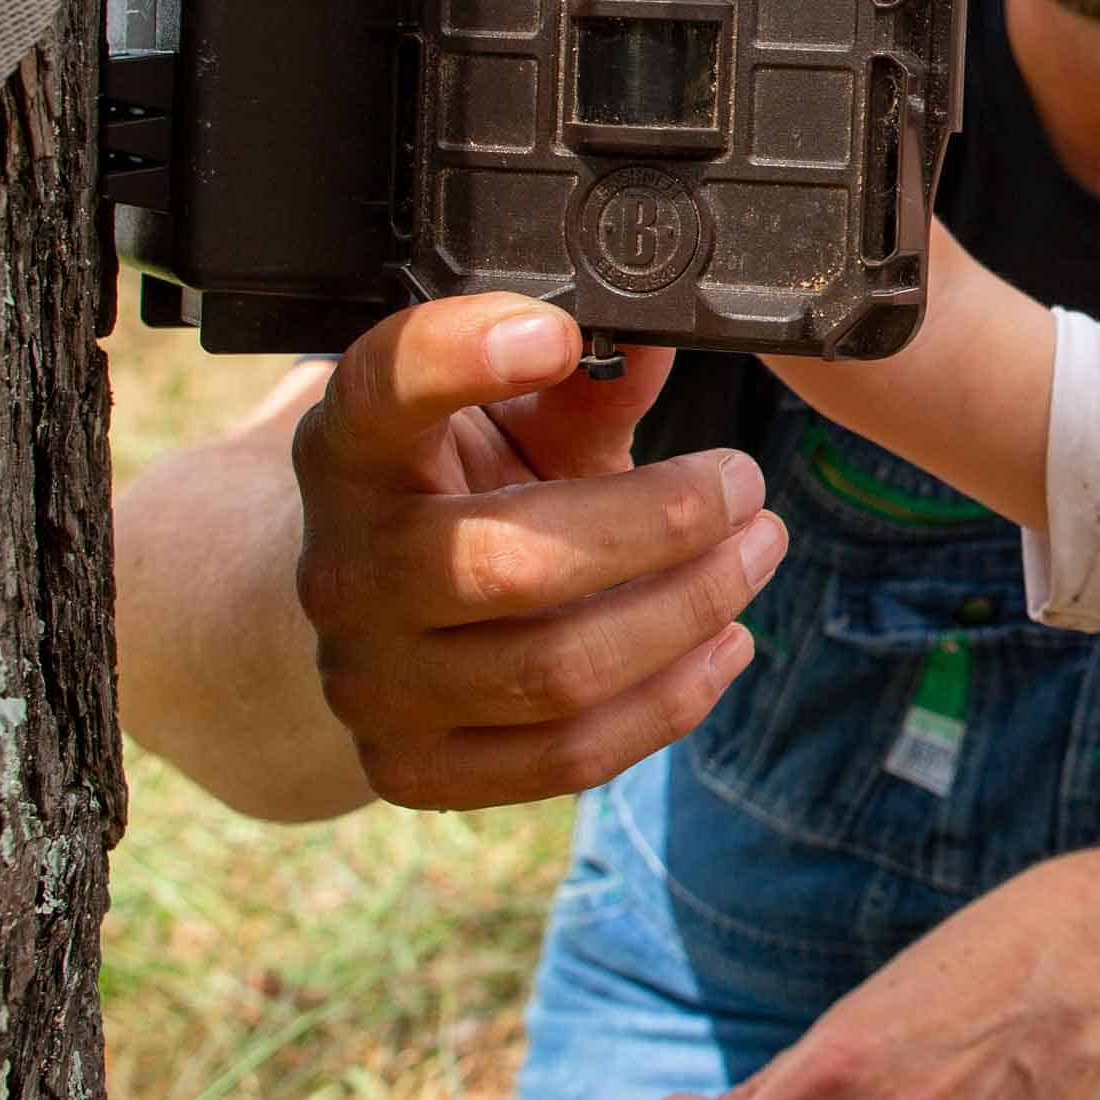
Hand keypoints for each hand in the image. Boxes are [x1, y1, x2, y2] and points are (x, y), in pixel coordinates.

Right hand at [289, 293, 786, 808]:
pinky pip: (565, 755)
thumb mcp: (516, 420)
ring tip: (757, 551)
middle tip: (745, 485)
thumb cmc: (468, 491)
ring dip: (689, 610)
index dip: (461, 356)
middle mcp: (341, 570)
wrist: (382, 616)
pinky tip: (726, 644)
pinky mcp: (412, 768)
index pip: (379, 390)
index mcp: (351, 452)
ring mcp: (368, 684)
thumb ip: (588, 381)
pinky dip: (669, 701)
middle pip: (510, 563)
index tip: (561, 331)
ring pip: (555, 671)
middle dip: (661, 524)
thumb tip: (667, 334)